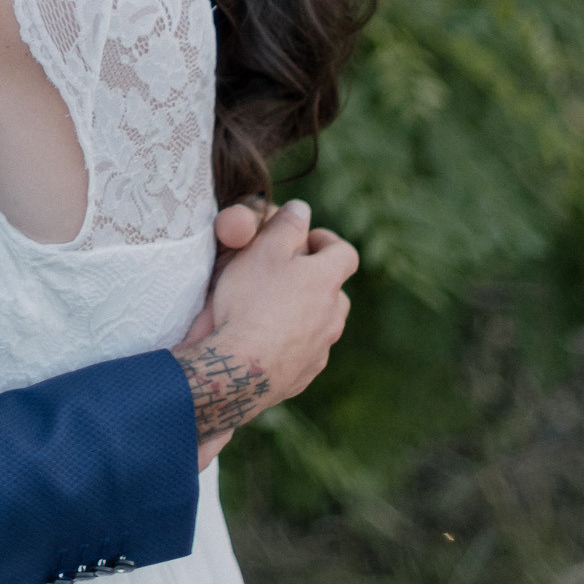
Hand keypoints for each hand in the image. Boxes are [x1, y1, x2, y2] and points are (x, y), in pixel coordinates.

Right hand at [170, 198, 356, 451]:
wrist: (238, 368)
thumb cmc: (249, 301)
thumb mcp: (263, 249)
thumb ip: (286, 225)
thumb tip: (302, 208)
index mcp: (326, 281)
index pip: (345, 253)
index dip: (328, 242)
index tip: (308, 240)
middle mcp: (332, 316)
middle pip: (336, 291)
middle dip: (317, 281)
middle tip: (286, 276)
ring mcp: (320, 349)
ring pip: (323, 324)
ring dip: (306, 314)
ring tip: (273, 311)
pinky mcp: (304, 375)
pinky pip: (306, 352)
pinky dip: (293, 343)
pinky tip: (265, 342)